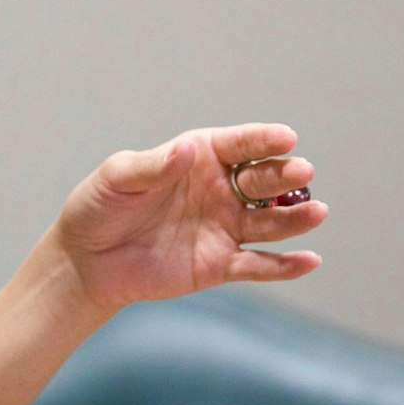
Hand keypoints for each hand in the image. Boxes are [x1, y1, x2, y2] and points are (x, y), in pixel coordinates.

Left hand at [53, 123, 326, 312]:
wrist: (87, 260)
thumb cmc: (99, 207)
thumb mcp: (117, 179)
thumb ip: (153, 165)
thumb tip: (188, 149)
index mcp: (196, 158)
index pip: (238, 145)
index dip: (263, 140)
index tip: (286, 138)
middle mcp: (218, 190)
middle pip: (262, 180)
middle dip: (285, 176)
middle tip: (303, 172)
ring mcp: (223, 227)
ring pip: (269, 222)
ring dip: (295, 218)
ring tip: (316, 213)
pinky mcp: (220, 264)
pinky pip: (258, 265)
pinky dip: (284, 266)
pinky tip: (309, 261)